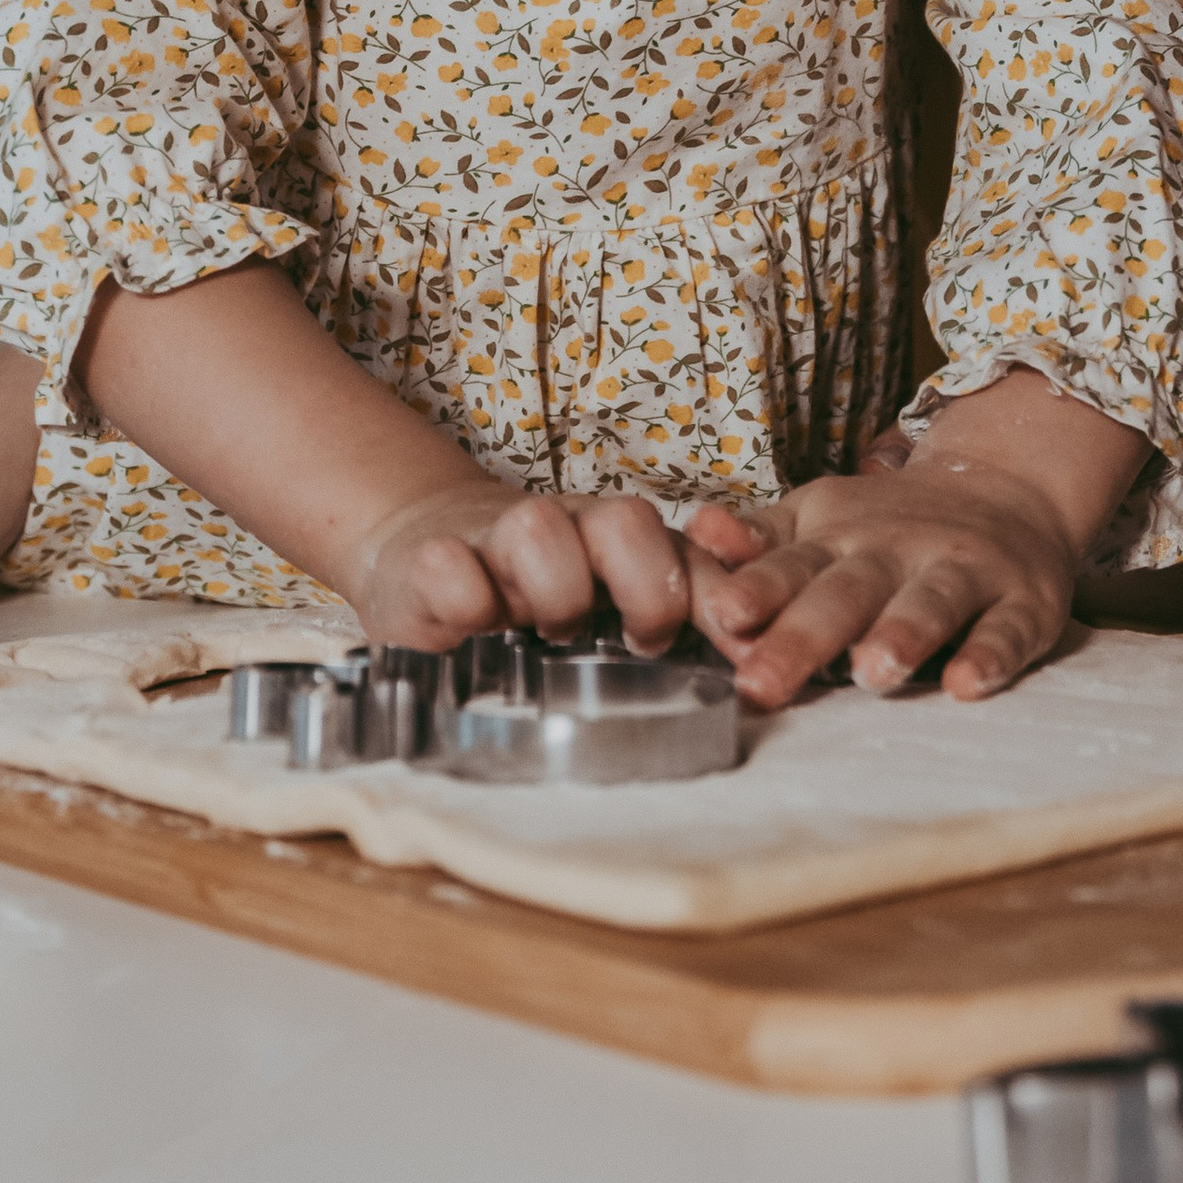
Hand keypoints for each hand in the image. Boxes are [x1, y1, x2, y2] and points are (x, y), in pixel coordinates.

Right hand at [347, 479, 766, 654]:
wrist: (423, 550)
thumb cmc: (532, 592)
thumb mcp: (606, 602)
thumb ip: (682, 616)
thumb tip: (760, 661)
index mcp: (614, 539)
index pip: (682, 547)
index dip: (710, 599)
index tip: (727, 654)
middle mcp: (564, 525)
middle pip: (625, 521)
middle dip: (645, 590)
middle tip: (636, 643)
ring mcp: (494, 538)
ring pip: (540, 530)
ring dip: (554, 596)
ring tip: (546, 638)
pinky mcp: (428, 562)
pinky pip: (452, 571)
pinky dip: (467, 604)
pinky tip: (472, 631)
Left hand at [693, 371, 1148, 708]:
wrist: (1009, 485)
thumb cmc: (891, 522)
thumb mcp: (819, 516)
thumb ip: (759, 537)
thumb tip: (694, 533)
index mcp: (840, 538)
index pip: (792, 564)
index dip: (758, 588)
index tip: (724, 616)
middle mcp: (898, 551)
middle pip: (849, 592)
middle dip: (807, 636)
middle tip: (764, 682)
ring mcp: (963, 572)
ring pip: (930, 603)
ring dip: (902, 635)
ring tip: (873, 672)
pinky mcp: (1022, 601)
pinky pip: (1008, 629)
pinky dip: (990, 655)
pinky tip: (967, 683)